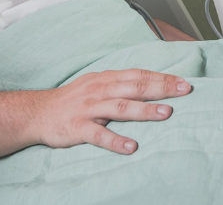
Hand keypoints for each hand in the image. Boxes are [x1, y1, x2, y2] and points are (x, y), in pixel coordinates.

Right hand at [30, 69, 191, 154]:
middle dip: (161, 88)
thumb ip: (120, 83)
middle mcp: (100, 90)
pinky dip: (115, 141)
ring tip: (166, 113)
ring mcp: (89, 109)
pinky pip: (99, 135)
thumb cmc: (73, 99)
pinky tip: (130, 147)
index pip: (139, 75)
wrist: (37, 112)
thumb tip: (150, 82)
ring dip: (144, 110)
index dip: (162, 77)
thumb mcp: (96, 83)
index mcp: (106, 79)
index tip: (184, 81)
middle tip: (185, 91)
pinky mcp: (78, 128)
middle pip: (135, 87)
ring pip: (120, 107)